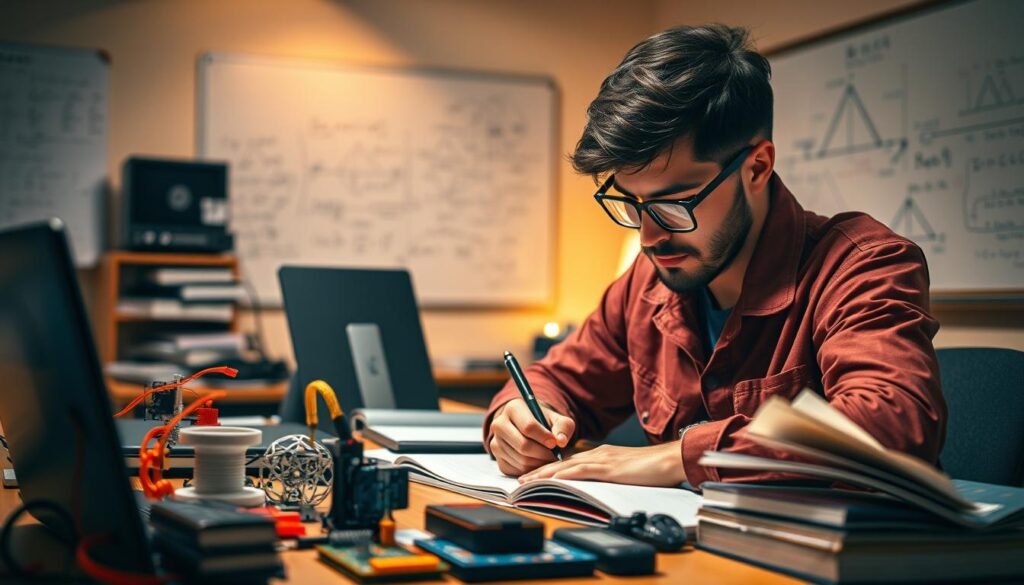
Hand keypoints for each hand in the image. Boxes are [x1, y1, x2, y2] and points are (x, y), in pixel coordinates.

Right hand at [489, 399, 574, 476]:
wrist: (528, 429)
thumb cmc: (544, 422)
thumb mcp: (557, 419)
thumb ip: (563, 427)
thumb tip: (561, 441)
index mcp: (513, 408)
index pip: (528, 427)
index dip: (544, 437)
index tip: (555, 443)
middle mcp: (499, 425)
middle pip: (523, 446)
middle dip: (543, 453)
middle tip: (555, 455)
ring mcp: (495, 443)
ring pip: (521, 460)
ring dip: (539, 463)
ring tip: (548, 458)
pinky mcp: (497, 459)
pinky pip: (517, 470)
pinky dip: (531, 470)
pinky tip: (538, 462)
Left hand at [518, 441, 686, 486]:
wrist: (671, 459)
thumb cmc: (654, 469)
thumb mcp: (626, 473)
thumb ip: (611, 477)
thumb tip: (597, 488)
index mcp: (603, 456)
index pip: (570, 463)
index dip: (550, 470)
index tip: (534, 477)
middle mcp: (599, 454)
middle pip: (563, 463)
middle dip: (540, 471)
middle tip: (521, 480)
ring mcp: (603, 459)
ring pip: (567, 466)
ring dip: (545, 474)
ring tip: (527, 481)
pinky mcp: (609, 467)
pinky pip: (581, 471)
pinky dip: (563, 475)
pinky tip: (551, 480)